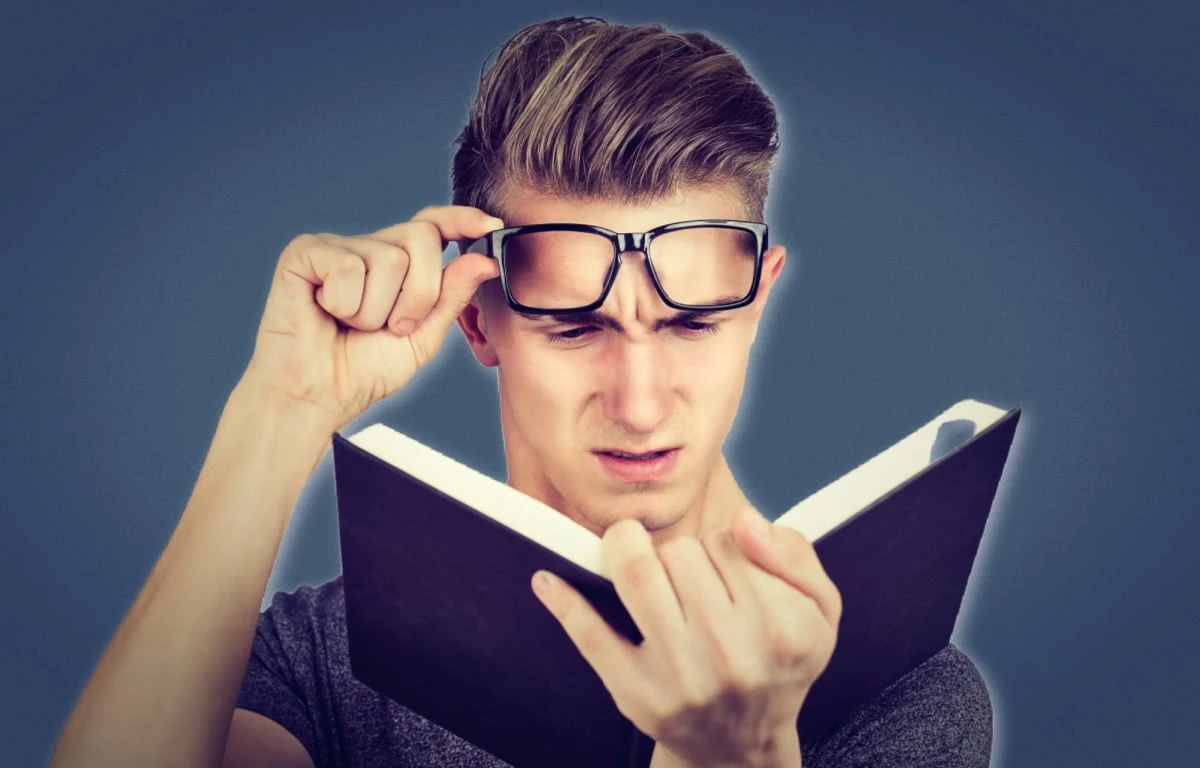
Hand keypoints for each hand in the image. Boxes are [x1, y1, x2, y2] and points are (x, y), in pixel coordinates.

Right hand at [239, 205, 501, 432]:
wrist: (318, 397)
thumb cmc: (362, 371)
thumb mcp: (423, 337)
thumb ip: (451, 297)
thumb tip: (484, 260)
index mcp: (398, 264)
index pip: (433, 225)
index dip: (461, 219)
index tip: (490, 226)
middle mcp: (368, 248)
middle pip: (421, 237)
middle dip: (420, 294)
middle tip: (393, 327)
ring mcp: (336, 247)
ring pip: (387, 257)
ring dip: (377, 310)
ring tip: (353, 325)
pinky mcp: (304, 254)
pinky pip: (347, 266)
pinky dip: (345, 304)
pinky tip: (327, 314)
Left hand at [531, 507, 841, 767]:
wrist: (741, 750)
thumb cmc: (779, 665)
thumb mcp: (821, 613)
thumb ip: (795, 555)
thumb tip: (744, 521)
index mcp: (782, 629)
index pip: (729, 542)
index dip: (722, 545)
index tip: (723, 568)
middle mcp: (732, 654)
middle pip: (681, 553)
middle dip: (679, 553)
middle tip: (685, 578)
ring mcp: (679, 676)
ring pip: (639, 572)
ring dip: (631, 553)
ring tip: (633, 555)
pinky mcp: (635, 694)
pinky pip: (590, 635)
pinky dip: (565, 601)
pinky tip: (547, 580)